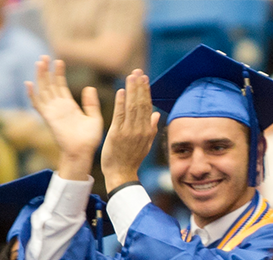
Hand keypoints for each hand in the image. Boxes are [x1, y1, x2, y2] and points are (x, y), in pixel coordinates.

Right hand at [25, 56, 102, 180]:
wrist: (83, 152)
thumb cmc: (89, 139)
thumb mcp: (94, 117)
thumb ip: (91, 103)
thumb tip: (89, 87)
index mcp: (69, 106)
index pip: (61, 86)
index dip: (59, 74)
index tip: (58, 61)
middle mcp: (58, 107)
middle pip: (49, 85)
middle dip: (46, 71)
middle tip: (44, 56)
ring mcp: (52, 112)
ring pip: (43, 91)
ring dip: (40, 77)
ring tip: (39, 62)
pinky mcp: (49, 118)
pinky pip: (38, 105)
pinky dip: (32, 95)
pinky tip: (28, 83)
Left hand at [100, 69, 158, 190]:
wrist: (121, 174)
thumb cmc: (132, 159)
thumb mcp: (145, 144)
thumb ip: (151, 128)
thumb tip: (155, 114)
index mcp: (146, 130)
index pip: (147, 106)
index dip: (146, 91)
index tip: (145, 79)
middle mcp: (139, 129)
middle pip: (141, 103)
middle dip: (139, 86)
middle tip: (138, 72)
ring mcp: (128, 131)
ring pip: (132, 107)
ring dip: (132, 90)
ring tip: (131, 76)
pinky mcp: (116, 134)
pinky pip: (120, 115)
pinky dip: (121, 102)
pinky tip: (121, 91)